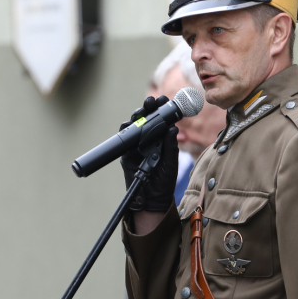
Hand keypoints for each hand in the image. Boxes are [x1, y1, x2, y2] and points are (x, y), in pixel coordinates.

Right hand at [120, 96, 179, 211]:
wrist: (153, 198)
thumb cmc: (164, 181)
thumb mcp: (171, 162)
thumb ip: (170, 146)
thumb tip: (173, 128)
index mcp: (161, 139)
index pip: (161, 120)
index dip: (162, 109)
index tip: (165, 100)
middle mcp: (148, 139)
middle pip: (147, 119)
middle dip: (148, 107)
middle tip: (152, 101)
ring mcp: (136, 145)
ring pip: (135, 126)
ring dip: (137, 115)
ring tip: (143, 109)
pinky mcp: (126, 153)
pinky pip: (124, 139)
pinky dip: (126, 130)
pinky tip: (130, 124)